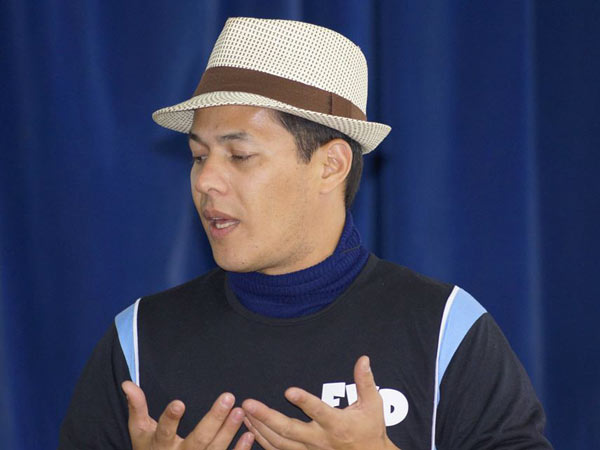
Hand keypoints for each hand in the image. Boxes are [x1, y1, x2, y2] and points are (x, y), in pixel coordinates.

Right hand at [122, 381, 254, 448]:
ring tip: (240, 411)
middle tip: (228, 397)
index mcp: (160, 445)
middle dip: (214, 419)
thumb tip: (127, 383)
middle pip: (198, 440)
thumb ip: (137, 407)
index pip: (164, 431)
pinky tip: (250, 434)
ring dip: (229, 432)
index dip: (170, 419)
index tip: (179, 403)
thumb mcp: (140, 431)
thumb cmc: (149, 449)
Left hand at [241, 356, 399, 449]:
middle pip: (290, 430)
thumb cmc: (370, 429)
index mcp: (337, 424)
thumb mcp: (373, 405)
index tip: (289, 390)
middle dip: (267, 417)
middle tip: (249, 403)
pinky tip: (250, 428)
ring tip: (244, 412)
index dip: (304, 402)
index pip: (319, 411)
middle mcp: (320, 439)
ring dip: (260, 428)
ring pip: (279, 443)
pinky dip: (263, 441)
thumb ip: (365, 381)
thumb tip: (363, 358)